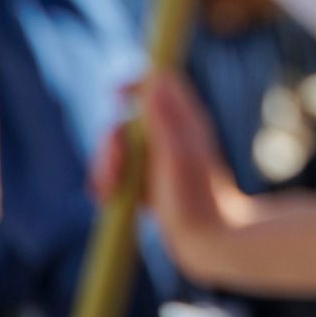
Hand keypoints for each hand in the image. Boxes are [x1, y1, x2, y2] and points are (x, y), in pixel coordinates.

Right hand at [93, 72, 249, 280]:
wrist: (211, 240)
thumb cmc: (198, 198)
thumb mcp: (177, 153)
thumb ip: (164, 117)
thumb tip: (155, 77)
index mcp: (184, 122)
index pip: (157, 85)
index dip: (134, 84)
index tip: (114, 95)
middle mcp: (170, 137)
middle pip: (125, 121)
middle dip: (110, 141)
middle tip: (115, 167)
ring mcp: (158, 162)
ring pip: (116, 150)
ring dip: (104, 166)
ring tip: (109, 190)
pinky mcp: (147, 185)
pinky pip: (116, 174)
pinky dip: (106, 183)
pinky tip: (106, 198)